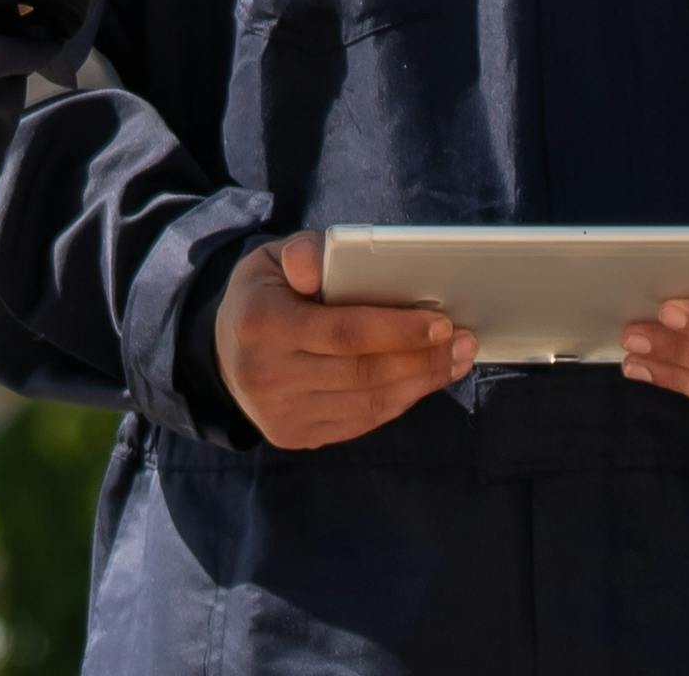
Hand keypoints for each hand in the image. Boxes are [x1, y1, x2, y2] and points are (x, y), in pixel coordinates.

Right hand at [212, 231, 475, 449]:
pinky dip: (399, 401)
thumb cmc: (263, 297)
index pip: (344, 332)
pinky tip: (423, 380)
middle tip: (464, 341)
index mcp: (262, 324)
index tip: (442, 322)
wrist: (223, 355)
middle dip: (423, 357)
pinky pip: (360, 420)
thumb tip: (317, 264)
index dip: (398, 330)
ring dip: (421, 382)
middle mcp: (267, 375)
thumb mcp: (270, 260)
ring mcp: (281, 413)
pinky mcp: (296, 436)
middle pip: (363, 372)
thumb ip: (301, 253)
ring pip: (368, 402)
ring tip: (455, 360)